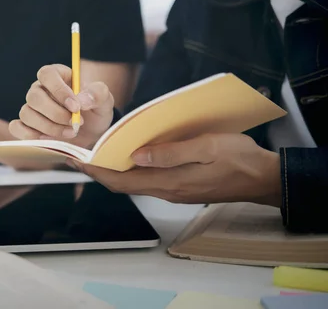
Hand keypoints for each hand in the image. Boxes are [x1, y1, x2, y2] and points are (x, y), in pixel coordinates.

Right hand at [9, 64, 113, 148]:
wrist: (92, 133)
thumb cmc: (95, 111)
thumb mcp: (104, 100)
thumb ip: (97, 94)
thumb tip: (81, 100)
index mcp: (57, 76)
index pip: (47, 74)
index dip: (58, 90)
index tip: (75, 106)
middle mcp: (40, 90)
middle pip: (34, 96)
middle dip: (55, 114)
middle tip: (74, 124)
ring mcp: (31, 108)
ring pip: (26, 114)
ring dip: (48, 128)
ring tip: (69, 134)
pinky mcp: (26, 126)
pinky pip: (16, 128)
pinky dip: (30, 136)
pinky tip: (49, 141)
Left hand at [68, 134, 281, 206]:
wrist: (263, 178)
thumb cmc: (238, 159)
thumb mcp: (206, 147)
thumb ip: (170, 153)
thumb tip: (136, 156)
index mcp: (169, 182)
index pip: (121, 181)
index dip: (96, 172)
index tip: (76, 161)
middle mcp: (167, 191)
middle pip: (123, 184)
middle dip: (99, 171)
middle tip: (80, 156)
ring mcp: (174, 191)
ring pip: (134, 183)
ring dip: (114, 171)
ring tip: (99, 153)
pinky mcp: (181, 188)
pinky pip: (148, 181)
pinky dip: (132, 171)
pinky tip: (130, 156)